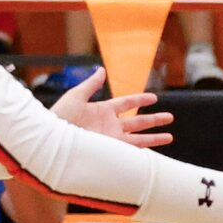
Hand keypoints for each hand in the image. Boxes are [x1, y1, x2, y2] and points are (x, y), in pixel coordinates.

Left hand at [49, 68, 174, 149]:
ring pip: (138, 138)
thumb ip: (91, 84)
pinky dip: (142, 151)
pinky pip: (129, 151)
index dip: (140, 100)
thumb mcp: (77, 96)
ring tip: (170, 136)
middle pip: (137, 122)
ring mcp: (111, 139)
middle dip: (154, 120)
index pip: (127, 103)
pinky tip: (154, 153)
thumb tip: (101, 69)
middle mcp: (110, 125)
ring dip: (154, 137)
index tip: (154, 98)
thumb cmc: (61, 116)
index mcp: (103, 110)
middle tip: (170, 117)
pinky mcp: (109, 151)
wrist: (52, 139)